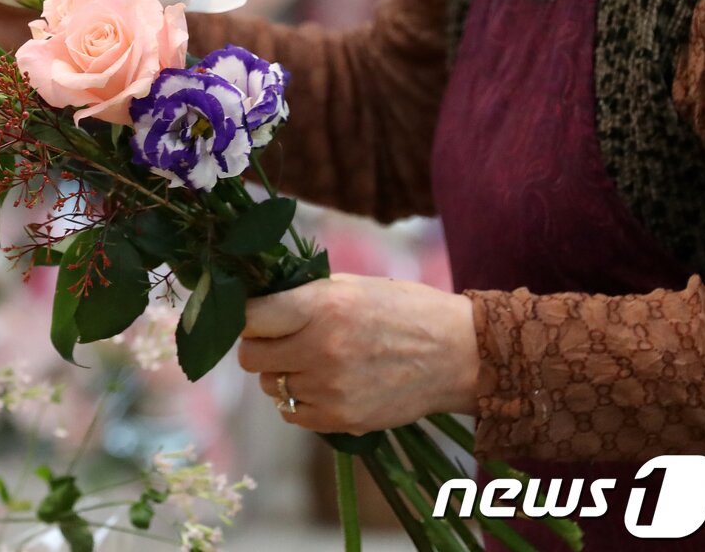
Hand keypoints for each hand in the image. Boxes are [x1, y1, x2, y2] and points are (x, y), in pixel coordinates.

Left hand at [237, 274, 478, 434]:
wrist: (457, 354)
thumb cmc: (403, 310)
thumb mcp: (351, 286)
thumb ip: (302, 295)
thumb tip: (256, 300)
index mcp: (320, 307)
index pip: (249, 318)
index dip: (247, 316)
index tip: (256, 315)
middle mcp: (320, 348)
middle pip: (250, 357)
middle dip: (258, 347)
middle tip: (278, 340)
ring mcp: (330, 388)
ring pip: (270, 387)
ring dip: (281, 374)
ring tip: (310, 360)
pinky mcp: (342, 419)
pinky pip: (292, 414)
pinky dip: (299, 401)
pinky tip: (322, 384)